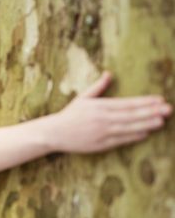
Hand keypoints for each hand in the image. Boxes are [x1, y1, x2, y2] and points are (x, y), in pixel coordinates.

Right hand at [45, 71, 171, 152]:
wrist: (55, 133)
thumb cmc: (70, 114)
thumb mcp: (82, 98)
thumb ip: (98, 87)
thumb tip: (109, 73)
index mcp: (99, 106)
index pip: (127, 103)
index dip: (144, 102)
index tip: (159, 99)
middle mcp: (102, 119)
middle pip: (131, 115)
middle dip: (151, 112)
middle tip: (168, 109)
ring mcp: (102, 132)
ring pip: (129, 128)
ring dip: (146, 124)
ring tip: (161, 121)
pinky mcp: (100, 144)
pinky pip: (120, 140)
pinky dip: (133, 136)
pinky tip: (145, 133)